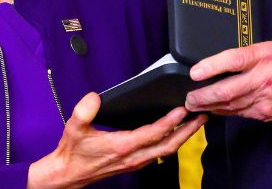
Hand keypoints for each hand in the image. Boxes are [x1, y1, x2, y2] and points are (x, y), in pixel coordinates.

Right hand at [26, 92, 205, 188]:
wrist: (69, 174)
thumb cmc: (73, 152)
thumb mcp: (74, 128)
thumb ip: (84, 111)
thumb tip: (94, 97)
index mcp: (122, 146)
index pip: (153, 134)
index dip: (169, 122)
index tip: (182, 109)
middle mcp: (133, 156)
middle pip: (168, 145)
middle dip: (188, 130)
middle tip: (202, 115)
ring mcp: (136, 161)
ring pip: (167, 150)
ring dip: (183, 136)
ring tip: (196, 122)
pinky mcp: (135, 162)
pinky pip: (160, 152)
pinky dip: (173, 141)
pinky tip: (177, 132)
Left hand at [184, 41, 271, 124]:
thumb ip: (248, 55)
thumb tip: (218, 63)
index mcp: (266, 55)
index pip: (234, 60)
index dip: (211, 66)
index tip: (194, 72)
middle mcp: (266, 77)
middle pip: (228, 89)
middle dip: (203, 95)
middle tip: (189, 97)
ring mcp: (266, 98)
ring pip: (230, 104)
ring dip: (209, 105)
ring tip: (195, 104)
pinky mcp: (265, 113)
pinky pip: (239, 112)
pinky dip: (224, 111)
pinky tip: (213, 109)